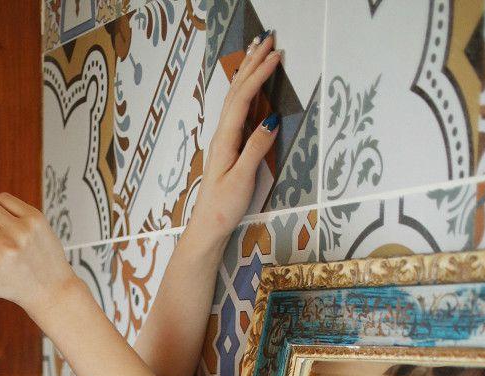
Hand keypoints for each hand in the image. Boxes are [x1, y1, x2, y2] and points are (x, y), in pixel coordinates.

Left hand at [190, 31, 281, 241]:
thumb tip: (271, 119)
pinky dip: (245, 89)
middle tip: (269, 39)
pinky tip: (249, 84)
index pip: (243, 99)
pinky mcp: (228, 146)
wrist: (207, 227)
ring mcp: (224, 139)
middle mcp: (222, 134)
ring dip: (248, 72)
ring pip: (235, 97)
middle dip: (252, 63)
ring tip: (259, 51)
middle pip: (237, 90)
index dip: (259, 75)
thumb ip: (256, 149)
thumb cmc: (223, 208)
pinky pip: (237, 109)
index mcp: (225, 140)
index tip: (276, 56)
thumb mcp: (242, 180)